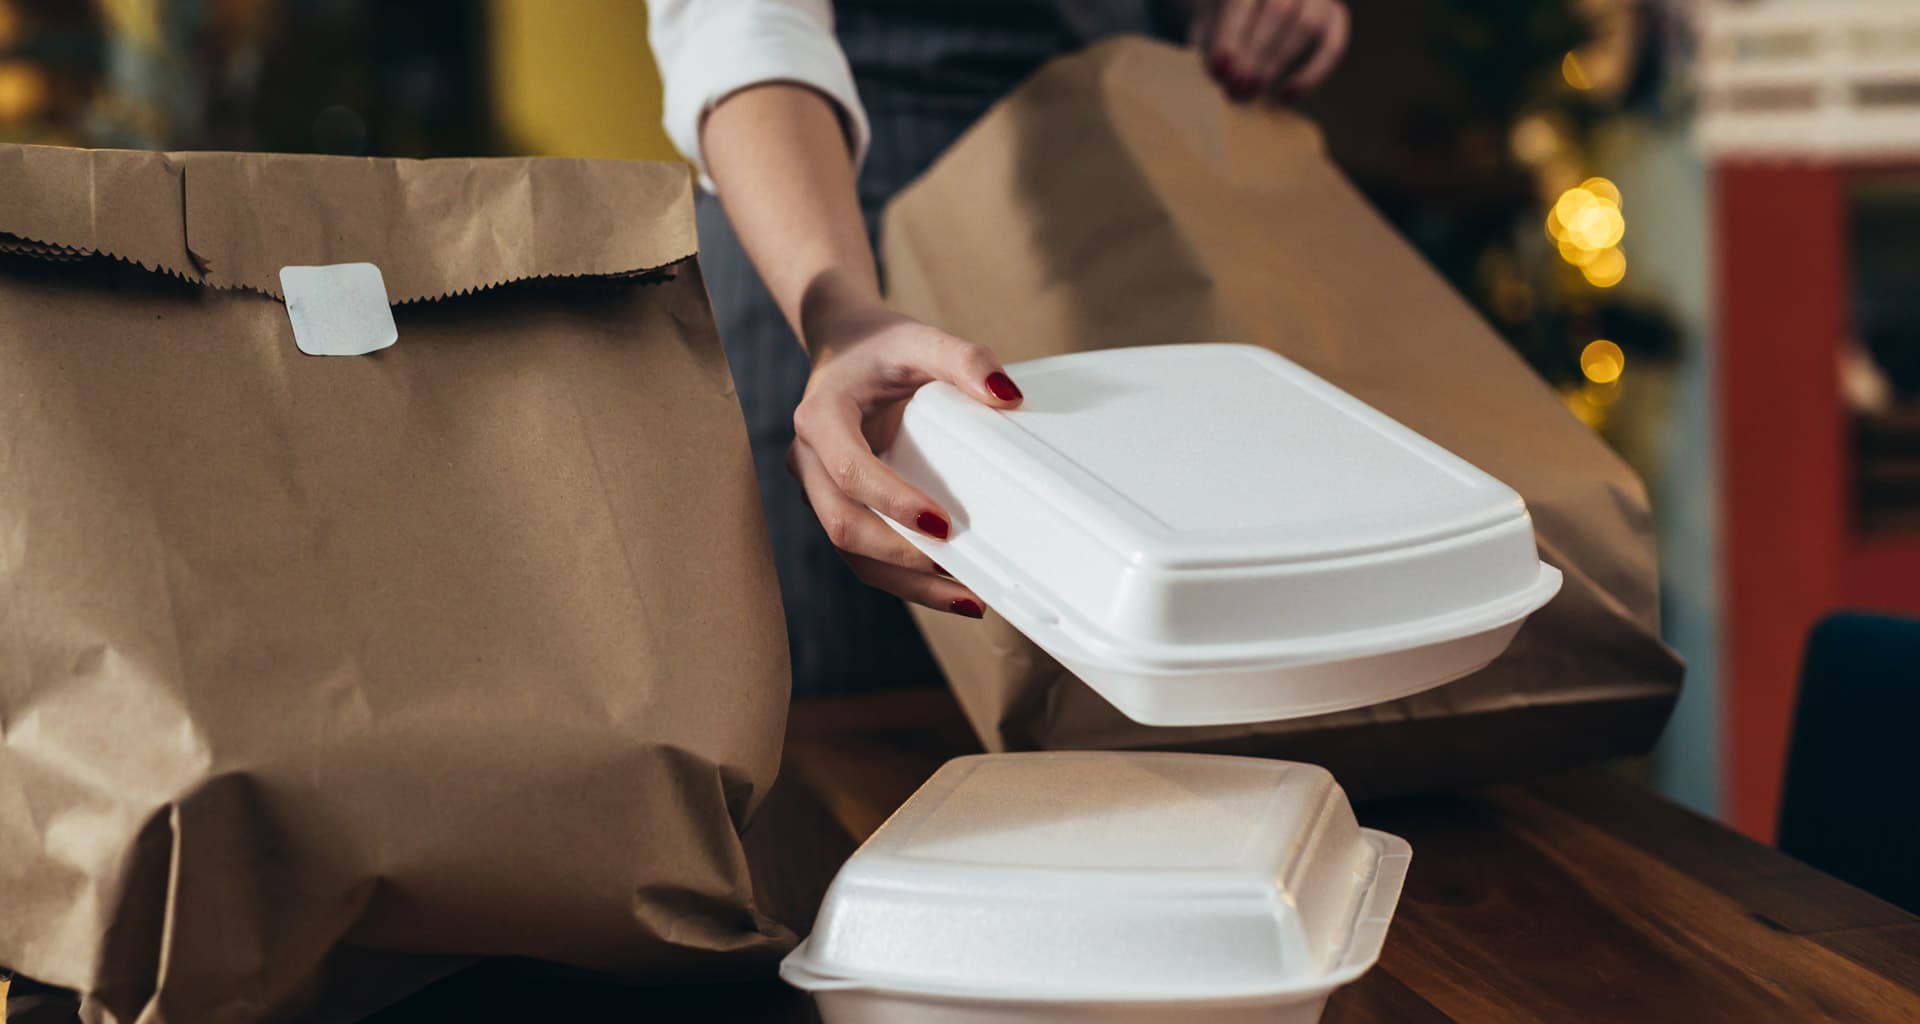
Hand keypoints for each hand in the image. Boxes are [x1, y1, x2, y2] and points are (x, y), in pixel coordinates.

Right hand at [788, 301, 1023, 617]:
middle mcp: (808, 461)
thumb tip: (1008, 398)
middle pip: (844, 525)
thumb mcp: (919, 339)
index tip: (944, 525)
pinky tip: (950, 588)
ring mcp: (817, 491)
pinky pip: (863, 555)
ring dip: (907, 583)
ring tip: (969, 598)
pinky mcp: (836, 509)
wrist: (845, 349)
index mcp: (819, 417)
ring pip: (852, 553)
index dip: (893, 503)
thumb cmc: (880, 348)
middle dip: (902, 557)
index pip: (849, 472)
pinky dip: (904, 577)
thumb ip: (963, 359)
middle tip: (963, 572)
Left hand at [1192, 0, 1349, 102]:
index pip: (1241, 0)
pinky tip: (1287, 96)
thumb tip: (1222, 74)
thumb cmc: (1225, 24)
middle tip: (1237, 87)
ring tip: (1253, 89)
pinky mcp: (1335, 17)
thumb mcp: (1208, 32)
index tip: (1219, 68)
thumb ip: (1212, 50)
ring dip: (1278, 62)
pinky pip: (1333, 45)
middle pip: (1278, 10)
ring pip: (1307, 25)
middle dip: (1255, 53)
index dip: (1230, 34)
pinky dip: (1312, 74)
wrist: (1252, 13)